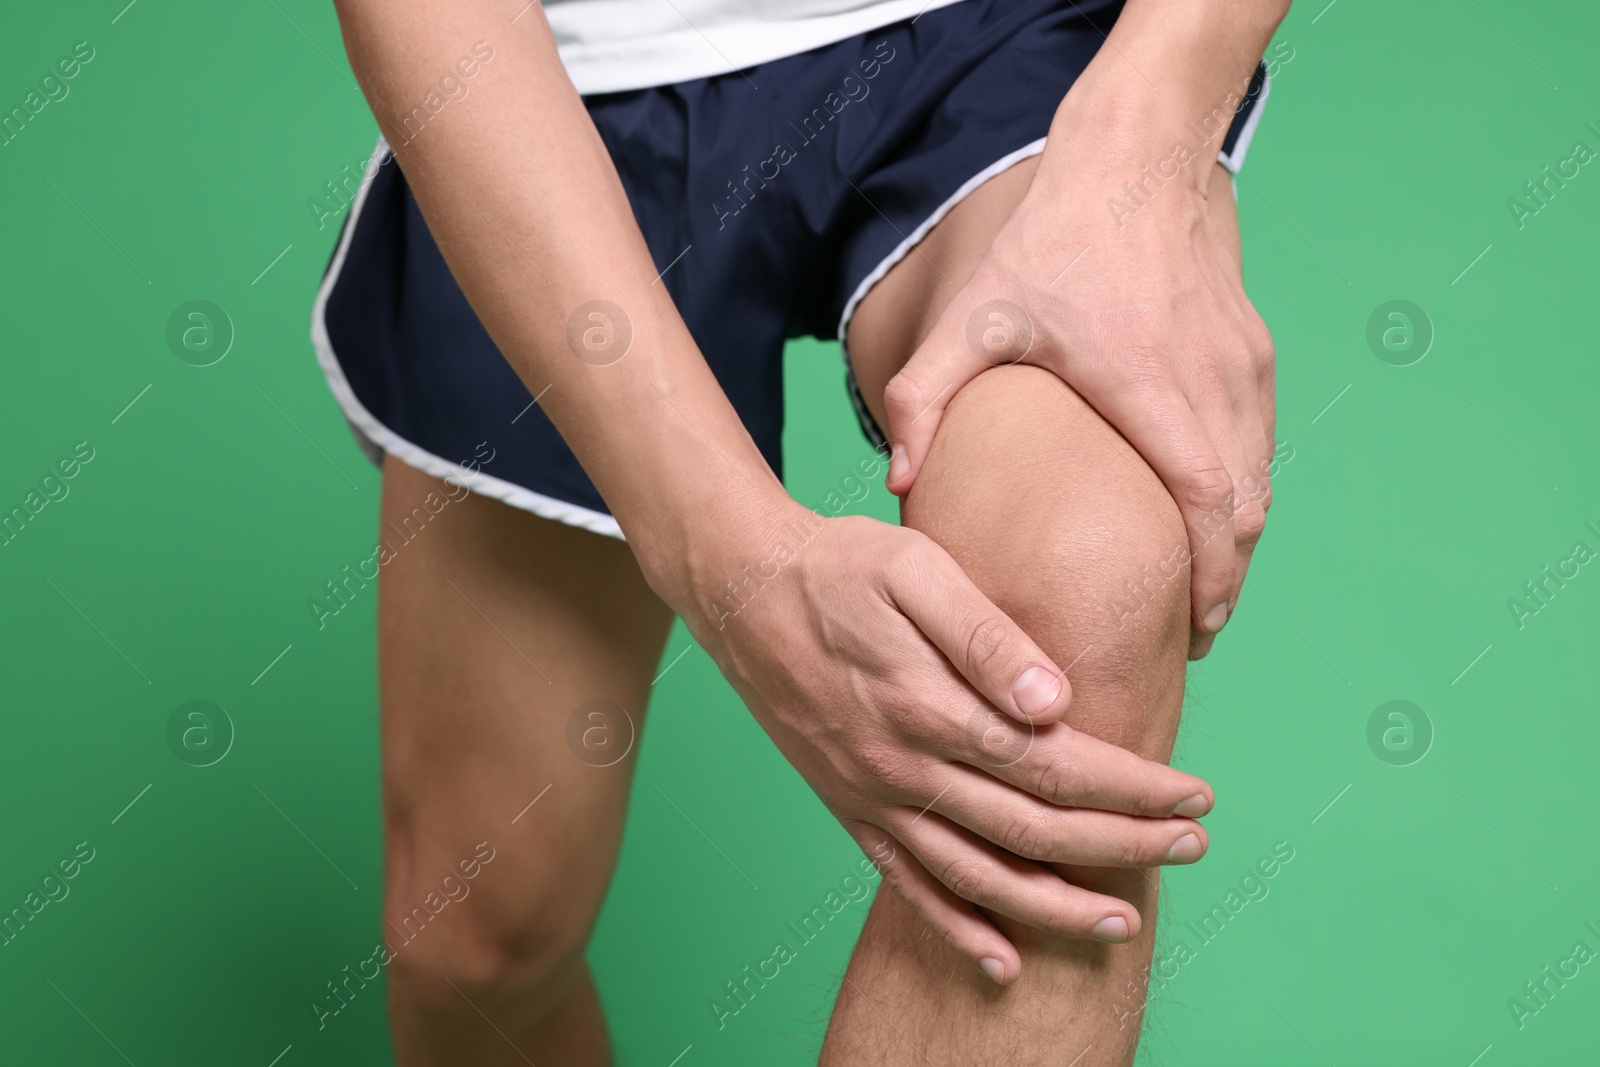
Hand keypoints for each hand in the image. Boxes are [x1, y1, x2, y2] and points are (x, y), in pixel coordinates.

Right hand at [671, 503, 1214, 982]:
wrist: (740, 590)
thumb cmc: (837, 568)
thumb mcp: (915, 569)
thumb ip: (986, 636)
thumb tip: (1056, 702)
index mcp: (930, 705)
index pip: (1055, 766)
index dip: (1132, 789)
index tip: (1194, 795)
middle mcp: (903, 766)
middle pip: (1032, 830)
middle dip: (1123, 847)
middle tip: (1193, 848)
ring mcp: (873, 797)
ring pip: (979, 876)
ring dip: (1056, 908)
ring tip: (1123, 921)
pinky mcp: (849, 809)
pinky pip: (910, 885)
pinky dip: (958, 930)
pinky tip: (1002, 961)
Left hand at [881, 112, 1275, 659]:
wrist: (1136, 159)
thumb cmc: (1051, 243)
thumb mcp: (973, 316)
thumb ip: (923, 397)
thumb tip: (898, 483)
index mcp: (1145, 378)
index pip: (1203, 497)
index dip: (1210, 573)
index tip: (1194, 627)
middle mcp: (1209, 376)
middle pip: (1246, 506)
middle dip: (1228, 580)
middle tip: (1194, 633)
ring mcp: (1242, 363)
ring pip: (1263, 479)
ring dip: (1238, 541)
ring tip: (1202, 591)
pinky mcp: (1255, 351)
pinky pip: (1262, 443)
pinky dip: (1245, 492)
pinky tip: (1209, 521)